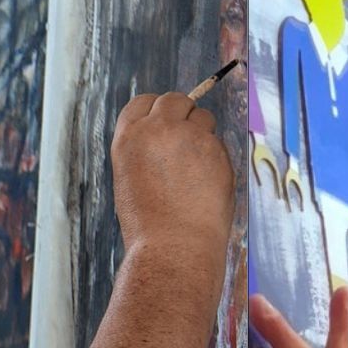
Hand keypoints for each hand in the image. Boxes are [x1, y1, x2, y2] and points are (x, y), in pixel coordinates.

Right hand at [109, 92, 232, 257]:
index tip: (162, 122)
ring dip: (201, 133)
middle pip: (175, 99)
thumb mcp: (130, 177)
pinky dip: (215, 159)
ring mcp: (191, 137)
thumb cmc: (148, 222)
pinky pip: (218, 144)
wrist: (173, 247)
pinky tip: (206, 186)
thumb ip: (147, 149)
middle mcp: (159, 129)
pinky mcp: (217, 151)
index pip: (144, 101)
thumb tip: (169, 133)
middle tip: (183, 139)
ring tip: (194, 171)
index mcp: (130, 137)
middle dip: (181, 112)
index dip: (155, 111)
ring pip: (204, 118)